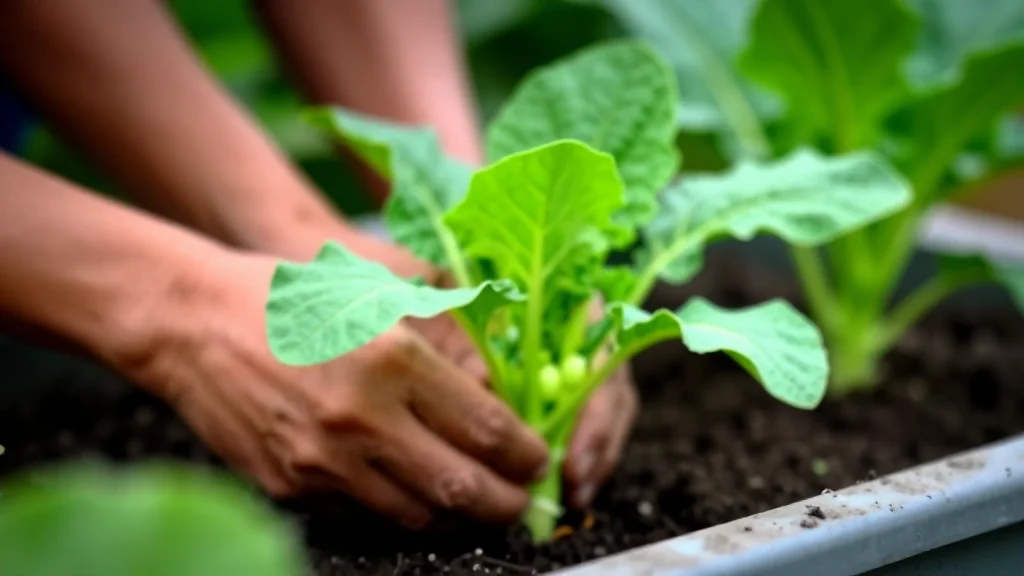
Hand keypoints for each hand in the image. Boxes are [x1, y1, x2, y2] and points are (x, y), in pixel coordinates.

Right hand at [269, 220, 636, 509]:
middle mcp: (361, 418)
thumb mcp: (377, 299)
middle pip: (463, 490)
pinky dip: (402, 511)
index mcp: (393, 360)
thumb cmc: (291, 299)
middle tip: (523, 499)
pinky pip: (366, 516)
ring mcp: (323, 462)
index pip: (488, 431)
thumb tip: (499, 400)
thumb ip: (445, 350)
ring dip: (459, 516)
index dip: (527, 455)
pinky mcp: (291, 487)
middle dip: (509, 504)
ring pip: (419, 516)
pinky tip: (415, 492)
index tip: (538, 458)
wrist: (193, 324)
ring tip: (475, 499)